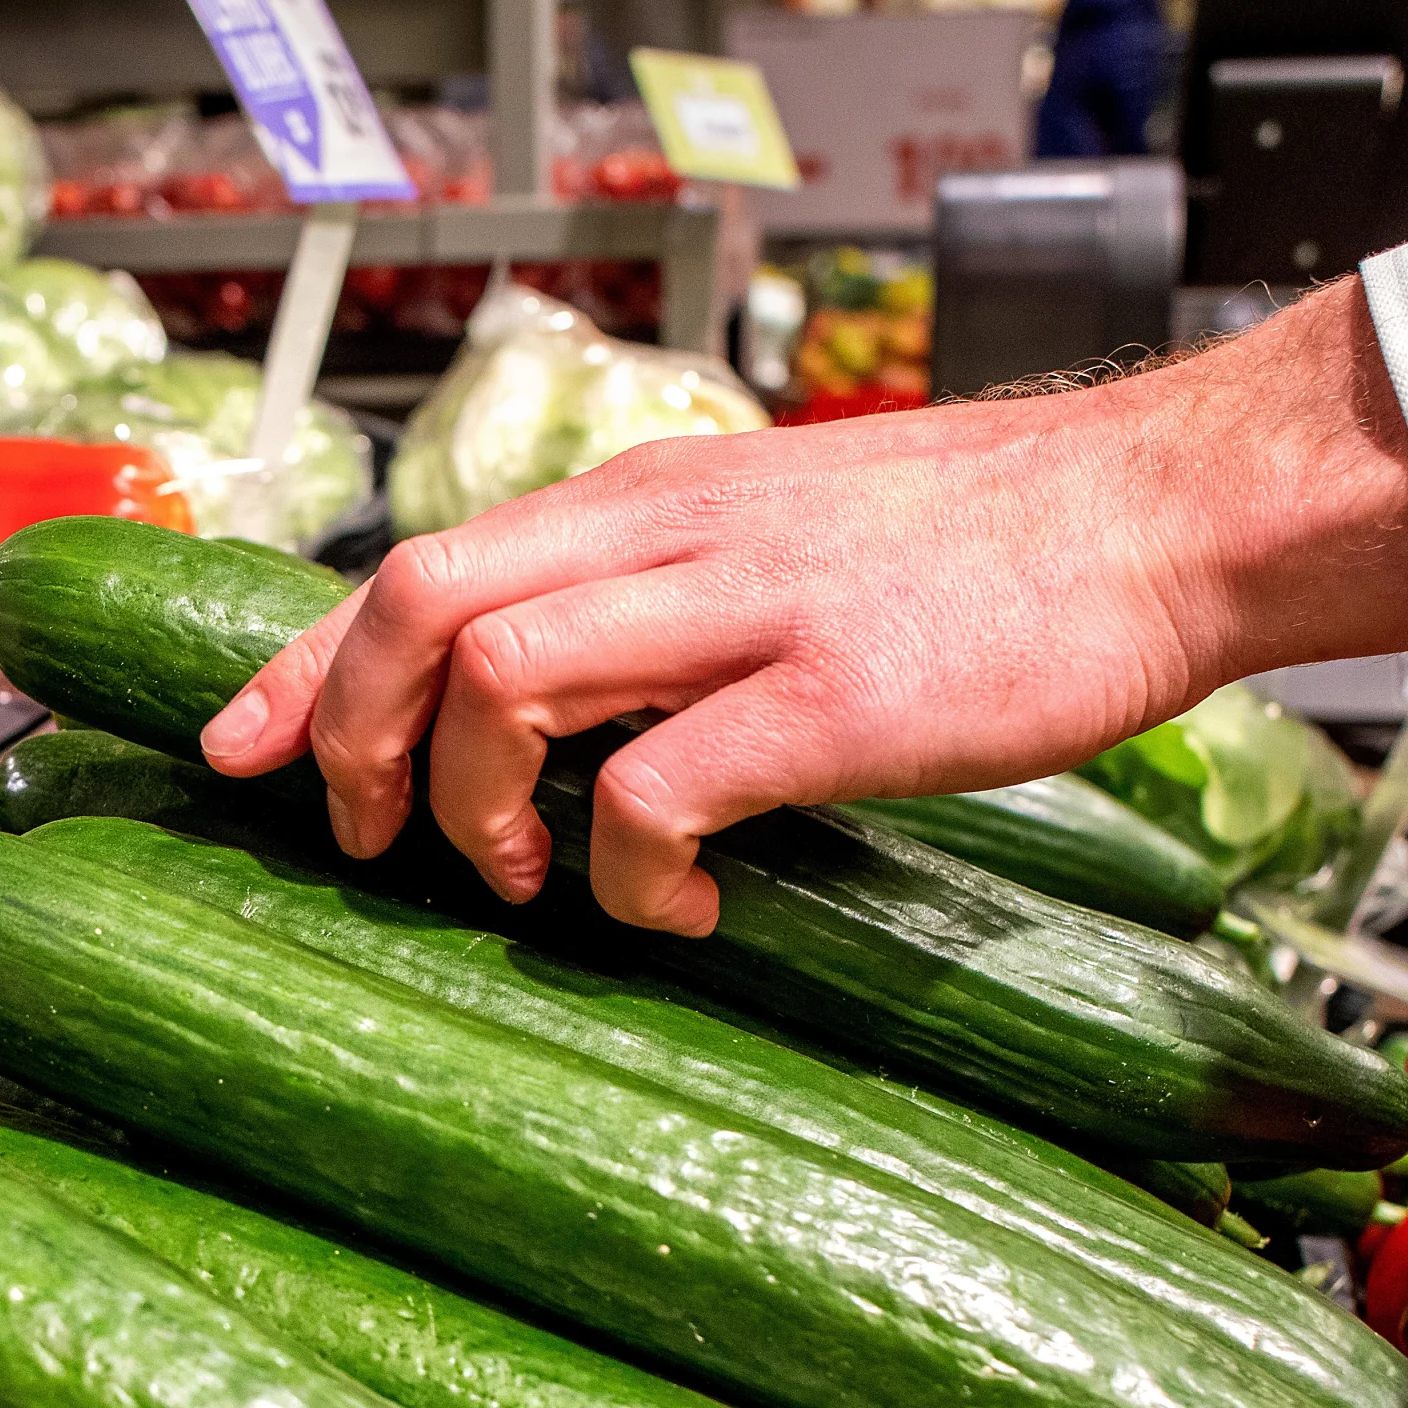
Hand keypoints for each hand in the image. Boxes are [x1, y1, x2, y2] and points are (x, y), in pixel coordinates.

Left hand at [195, 280, 1407, 932]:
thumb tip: (557, 699)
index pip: (421, 558)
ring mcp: (749, 607)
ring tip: (521, 878)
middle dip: (351, 732)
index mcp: (655, 497)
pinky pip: (658, 789)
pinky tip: (672, 910)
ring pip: (503, 679)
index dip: (309, 664)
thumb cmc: (991, 548)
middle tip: (371, 841)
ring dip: (473, 802)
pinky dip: (626, 873)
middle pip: (419, 601)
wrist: (1163, 513)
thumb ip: (666, 589)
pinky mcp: (832, 696)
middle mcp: (674, 530)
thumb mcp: (786, 533)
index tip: (243, 749)